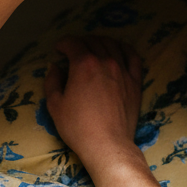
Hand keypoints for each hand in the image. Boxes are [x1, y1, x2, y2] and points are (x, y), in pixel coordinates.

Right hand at [45, 36, 142, 165]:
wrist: (108, 145)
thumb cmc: (78, 127)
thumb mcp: (55, 105)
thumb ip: (52, 81)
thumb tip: (55, 67)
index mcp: (84, 65)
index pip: (73, 43)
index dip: (63, 43)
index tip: (59, 49)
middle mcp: (105, 61)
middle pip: (92, 41)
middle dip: (80, 41)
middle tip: (74, 49)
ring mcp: (122, 70)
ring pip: (112, 45)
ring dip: (100, 41)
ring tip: (93, 46)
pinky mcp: (135, 81)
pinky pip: (133, 56)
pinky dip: (125, 48)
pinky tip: (119, 48)